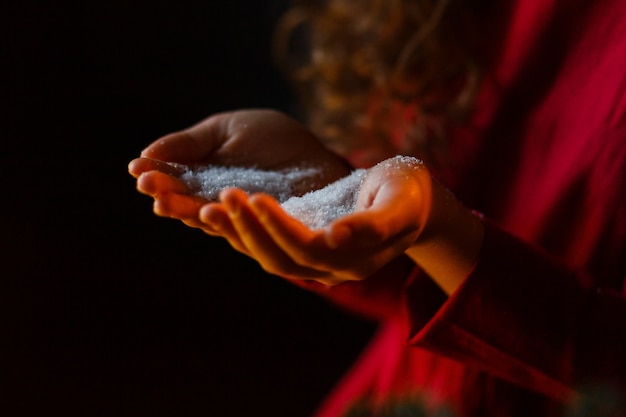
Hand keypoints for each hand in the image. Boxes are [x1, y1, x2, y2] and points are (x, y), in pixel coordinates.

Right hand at [128, 109, 350, 232]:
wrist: (317, 156)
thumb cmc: (272, 139)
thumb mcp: (228, 131)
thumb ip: (192, 143)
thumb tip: (146, 154)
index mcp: (203, 178)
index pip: (173, 181)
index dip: (155, 176)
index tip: (137, 168)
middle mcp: (216, 203)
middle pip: (185, 204)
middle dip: (165, 196)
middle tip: (149, 187)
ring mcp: (240, 220)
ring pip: (209, 221)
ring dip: (188, 212)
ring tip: (170, 203)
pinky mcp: (265, 232)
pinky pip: (243, 230)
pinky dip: (226, 222)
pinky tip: (209, 210)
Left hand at [198, 156, 432, 285]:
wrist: (409, 202)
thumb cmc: (408, 194)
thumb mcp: (399, 203)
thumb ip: (372, 224)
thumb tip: (335, 237)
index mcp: (353, 260)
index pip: (307, 248)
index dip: (280, 226)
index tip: (254, 197)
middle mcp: (330, 269)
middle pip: (279, 258)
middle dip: (249, 228)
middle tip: (224, 195)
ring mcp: (315, 263)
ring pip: (267, 256)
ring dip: (238, 233)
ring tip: (210, 206)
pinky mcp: (303, 249)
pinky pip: (267, 247)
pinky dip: (242, 233)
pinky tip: (220, 213)